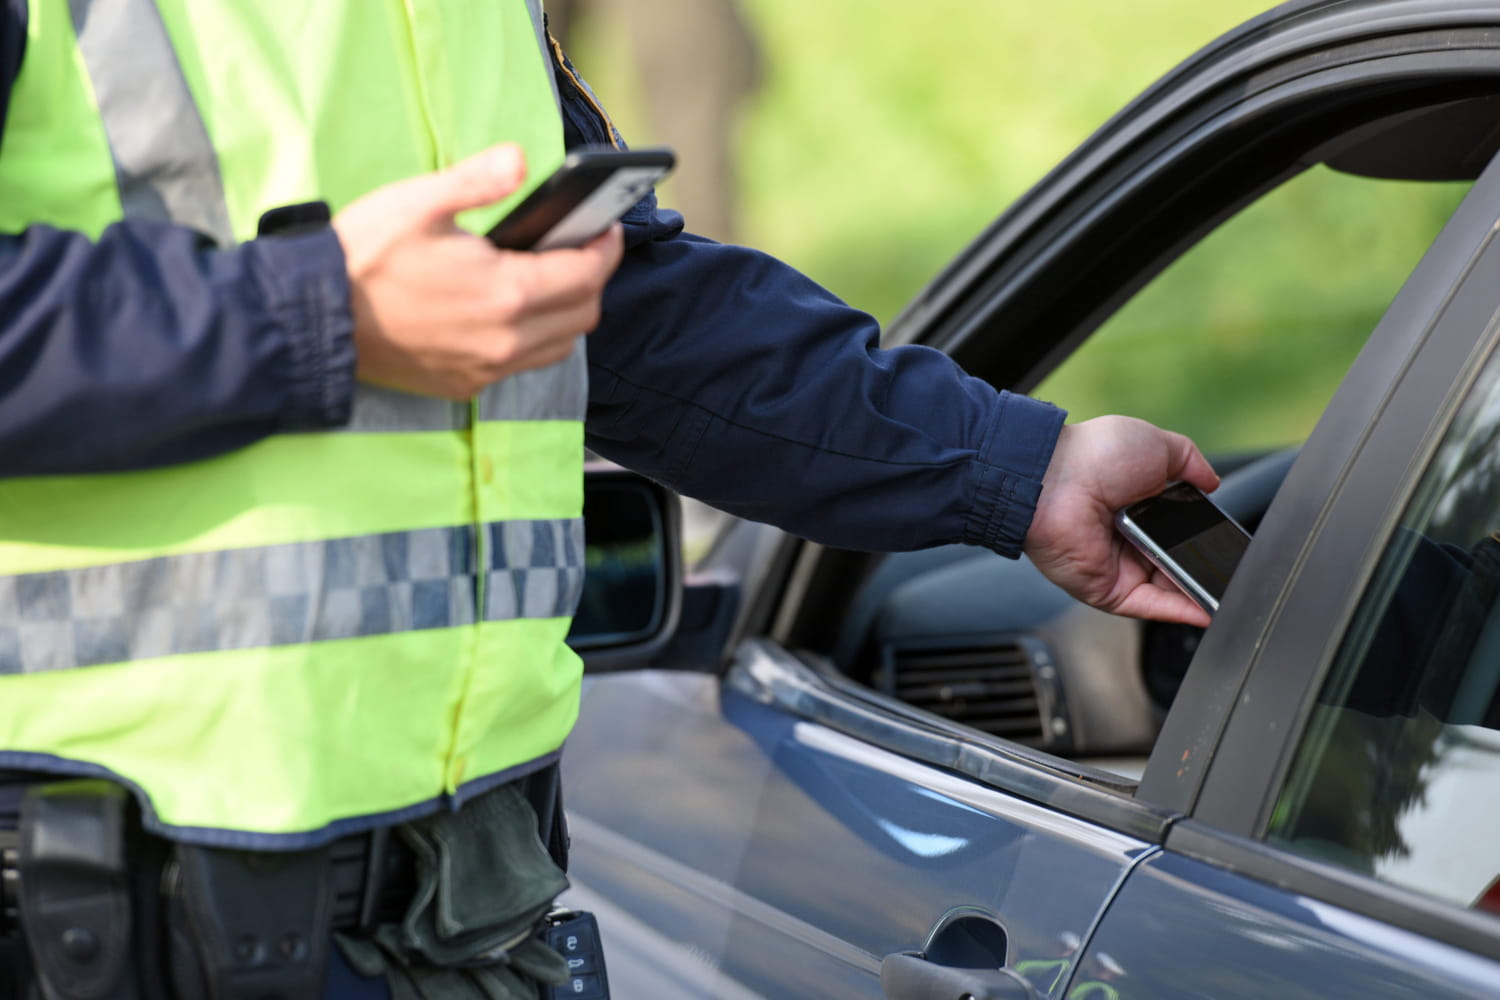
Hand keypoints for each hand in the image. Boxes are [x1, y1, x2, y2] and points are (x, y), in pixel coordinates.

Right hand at [331, 144, 624, 398]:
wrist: (315, 320)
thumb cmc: (362, 257)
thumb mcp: (418, 202)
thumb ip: (477, 180)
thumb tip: (521, 161)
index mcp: (505, 293)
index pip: (587, 275)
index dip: (606, 248)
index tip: (607, 227)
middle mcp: (505, 340)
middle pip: (583, 314)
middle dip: (592, 279)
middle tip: (582, 248)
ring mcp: (487, 368)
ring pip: (559, 346)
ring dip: (567, 313)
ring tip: (551, 278)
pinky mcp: (466, 385)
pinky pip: (523, 365)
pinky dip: (533, 338)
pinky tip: (511, 311)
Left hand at [1023, 415, 1220, 626]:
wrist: (1056, 478)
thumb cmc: (1095, 455)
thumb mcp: (1156, 445)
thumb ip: (1190, 462)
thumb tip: (1212, 482)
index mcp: (1138, 505)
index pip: (1178, 530)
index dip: (1203, 538)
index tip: (1228, 544)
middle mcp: (1127, 538)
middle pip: (1175, 562)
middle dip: (1204, 567)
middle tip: (1232, 569)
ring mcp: (1117, 566)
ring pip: (1167, 589)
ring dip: (1198, 592)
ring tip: (1229, 591)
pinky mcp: (1107, 589)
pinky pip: (1150, 606)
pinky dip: (1180, 611)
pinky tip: (1207, 611)